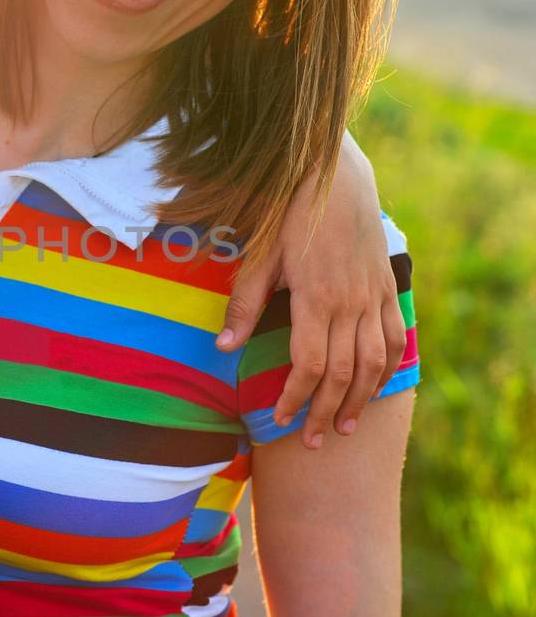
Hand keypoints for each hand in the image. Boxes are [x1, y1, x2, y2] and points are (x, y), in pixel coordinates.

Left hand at [216, 139, 405, 448]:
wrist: (336, 176)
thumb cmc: (289, 214)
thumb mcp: (260, 255)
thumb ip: (245, 304)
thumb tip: (222, 348)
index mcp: (316, 297)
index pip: (310, 365)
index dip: (296, 398)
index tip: (281, 419)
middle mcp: (350, 302)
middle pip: (343, 374)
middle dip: (324, 411)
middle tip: (310, 441)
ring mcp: (373, 296)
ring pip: (374, 363)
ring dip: (359, 400)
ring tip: (342, 427)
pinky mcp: (385, 288)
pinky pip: (394, 339)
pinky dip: (387, 369)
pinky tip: (374, 388)